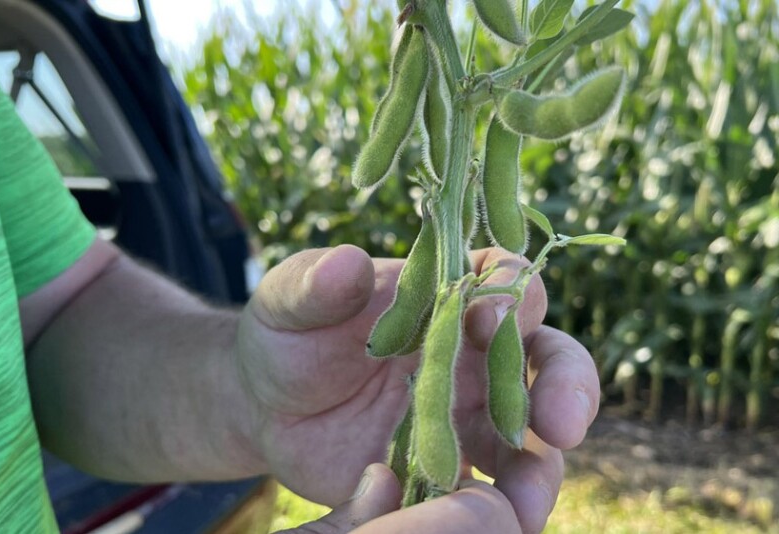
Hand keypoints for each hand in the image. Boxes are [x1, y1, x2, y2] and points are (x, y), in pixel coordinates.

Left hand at [237, 245, 598, 532]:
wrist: (269, 405)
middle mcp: (474, 352)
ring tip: (525, 501)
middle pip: (549, 360)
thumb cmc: (288, 335)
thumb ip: (315, 285)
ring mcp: (468, 414)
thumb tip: (346, 265)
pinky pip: (487, 491)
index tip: (491, 318)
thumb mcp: (288, 302)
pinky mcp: (450, 467)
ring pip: (533, 438)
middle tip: (561, 422)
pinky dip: (493, 509)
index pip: (505, 280)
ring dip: (541, 468)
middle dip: (567, 387)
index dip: (512, 295)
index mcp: (447, 295)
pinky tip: (480, 523)